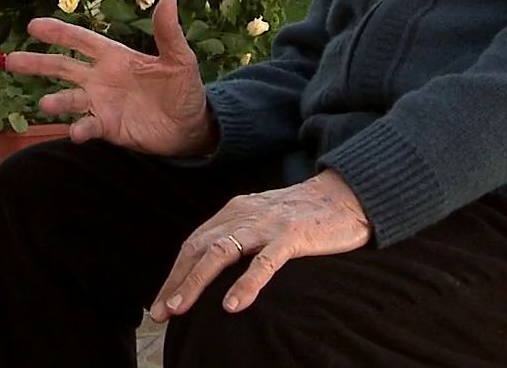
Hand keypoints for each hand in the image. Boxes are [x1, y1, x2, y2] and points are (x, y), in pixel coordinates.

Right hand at [7, 0, 213, 156]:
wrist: (191, 127)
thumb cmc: (184, 89)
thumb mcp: (180, 60)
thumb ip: (168, 34)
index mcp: (114, 57)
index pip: (80, 40)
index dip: (58, 32)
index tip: (33, 26)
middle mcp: (100, 78)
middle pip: (62, 67)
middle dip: (37, 63)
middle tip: (10, 60)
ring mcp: (101, 103)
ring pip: (69, 99)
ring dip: (56, 101)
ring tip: (45, 104)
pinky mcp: (107, 127)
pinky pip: (88, 126)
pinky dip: (80, 128)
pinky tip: (76, 132)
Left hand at [149, 170, 370, 320]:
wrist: (346, 194)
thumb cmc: (304, 214)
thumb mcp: (262, 220)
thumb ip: (239, 237)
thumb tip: (213, 269)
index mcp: (233, 212)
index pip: (193, 243)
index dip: (174, 273)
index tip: (161, 302)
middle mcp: (243, 215)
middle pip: (198, 248)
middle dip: (175, 281)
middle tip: (160, 312)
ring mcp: (266, 225)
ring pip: (221, 252)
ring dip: (195, 282)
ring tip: (180, 308)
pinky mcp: (293, 235)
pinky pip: (265, 262)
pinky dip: (245, 284)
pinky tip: (232, 305)